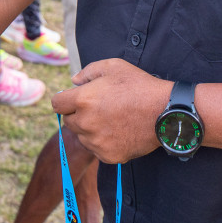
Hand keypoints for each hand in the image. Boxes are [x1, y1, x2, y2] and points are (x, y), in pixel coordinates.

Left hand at [52, 58, 168, 164]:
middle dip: (78, 114)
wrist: (164, 112)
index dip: (64, 100)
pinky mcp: (108, 156)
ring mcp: (97, 142)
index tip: (72, 100)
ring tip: (111, 119)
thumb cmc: (139, 86)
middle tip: (98, 108)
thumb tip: (74, 82)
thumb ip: (88, 72)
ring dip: (89, 129)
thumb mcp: (113, 66)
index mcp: (83, 100)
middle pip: (68, 121)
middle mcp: (86, 123)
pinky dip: (103, 142)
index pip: (57, 104)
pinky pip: (97, 149)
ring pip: (82, 137)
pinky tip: (118, 131)